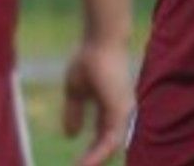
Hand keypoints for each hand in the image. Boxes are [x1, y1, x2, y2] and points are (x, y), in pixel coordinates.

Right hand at [62, 37, 131, 165]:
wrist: (99, 40)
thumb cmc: (89, 58)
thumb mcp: (75, 90)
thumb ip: (74, 113)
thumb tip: (70, 136)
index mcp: (110, 108)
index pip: (101, 137)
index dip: (90, 152)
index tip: (76, 164)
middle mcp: (120, 114)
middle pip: (108, 146)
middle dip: (94, 160)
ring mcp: (123, 113)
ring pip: (111, 148)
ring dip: (96, 161)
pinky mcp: (120, 111)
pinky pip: (110, 141)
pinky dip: (98, 154)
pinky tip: (85, 163)